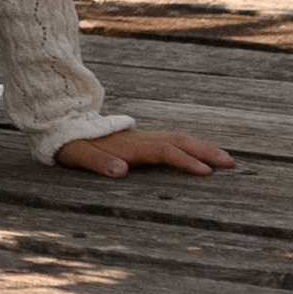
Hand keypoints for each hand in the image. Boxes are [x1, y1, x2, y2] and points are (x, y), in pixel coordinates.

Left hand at [54, 127, 233, 179]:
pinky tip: (203, 153)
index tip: (205, 171)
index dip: (183, 161)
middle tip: (230, 162)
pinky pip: (172, 140)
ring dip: (202, 147)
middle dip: (204, 151)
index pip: (162, 152)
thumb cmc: (69, 144)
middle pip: (178, 141)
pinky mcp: (142, 139)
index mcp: (127, 145)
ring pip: (178, 138)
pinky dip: (191, 145)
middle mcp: (139, 138)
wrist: (63, 122)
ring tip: (225, 158)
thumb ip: (97, 162)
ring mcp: (142, 136)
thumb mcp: (76, 154)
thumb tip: (120, 171)